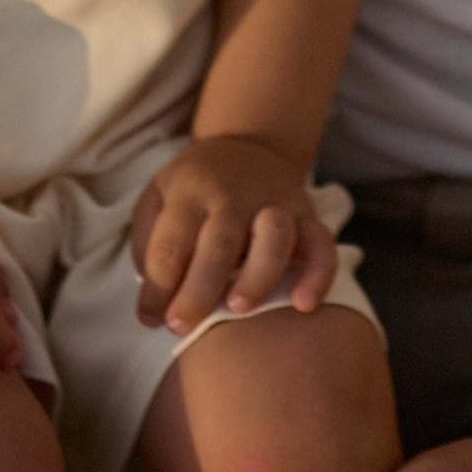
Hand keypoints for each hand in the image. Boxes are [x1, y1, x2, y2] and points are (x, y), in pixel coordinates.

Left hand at [132, 134, 335, 334]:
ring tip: (239, 308)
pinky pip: (321, 242)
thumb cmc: (194, 190)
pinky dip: (319, 273)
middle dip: (198, 290)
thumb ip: (150, 246)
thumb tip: (154, 305)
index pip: (169, 244)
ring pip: (273, 236)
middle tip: (181, 326)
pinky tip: (304, 305)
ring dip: (257, 275)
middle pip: (218, 243)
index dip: (156, 288)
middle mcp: (232, 197)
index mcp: (189, 195)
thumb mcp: (157, 199)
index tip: (151, 319)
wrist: (247, 145)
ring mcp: (273, 203)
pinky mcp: (306, 213)